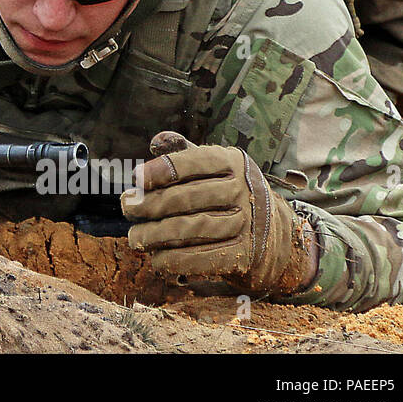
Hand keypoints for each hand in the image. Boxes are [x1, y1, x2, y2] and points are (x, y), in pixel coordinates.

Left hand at [120, 131, 318, 295]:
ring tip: (134, 237)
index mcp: (232, 162)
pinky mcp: (245, 253)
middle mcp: (242, 189)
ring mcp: (246, 222)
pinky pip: (203, 257)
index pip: (193, 162)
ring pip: (191, 228)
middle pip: (186, 197)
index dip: (161, 170)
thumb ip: (184, 153)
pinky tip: (156, 259)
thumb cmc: (228, 193)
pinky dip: (175, 260)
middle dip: (149, 204)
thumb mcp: (214, 167)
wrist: (275, 234)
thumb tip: (156, 141)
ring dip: (156, 235)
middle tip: (127, 208)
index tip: (136, 178)